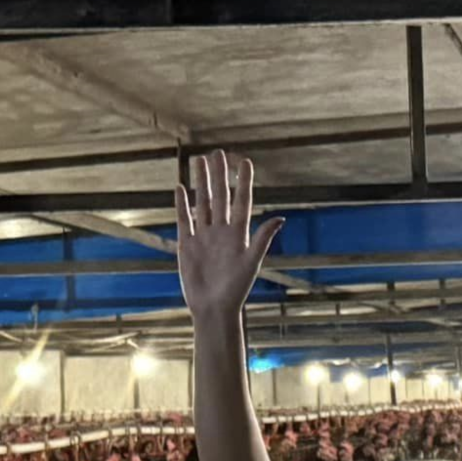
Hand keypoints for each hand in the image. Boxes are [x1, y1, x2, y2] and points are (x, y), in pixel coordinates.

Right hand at [176, 150, 282, 322]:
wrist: (213, 307)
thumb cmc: (236, 289)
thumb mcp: (252, 262)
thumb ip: (263, 239)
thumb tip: (281, 218)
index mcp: (239, 233)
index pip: (241, 201)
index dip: (242, 182)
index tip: (244, 161)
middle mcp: (221, 231)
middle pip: (220, 196)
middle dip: (219, 174)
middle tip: (217, 153)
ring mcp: (203, 236)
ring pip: (202, 203)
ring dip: (200, 182)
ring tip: (198, 161)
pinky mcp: (187, 244)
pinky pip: (184, 220)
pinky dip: (182, 205)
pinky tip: (180, 188)